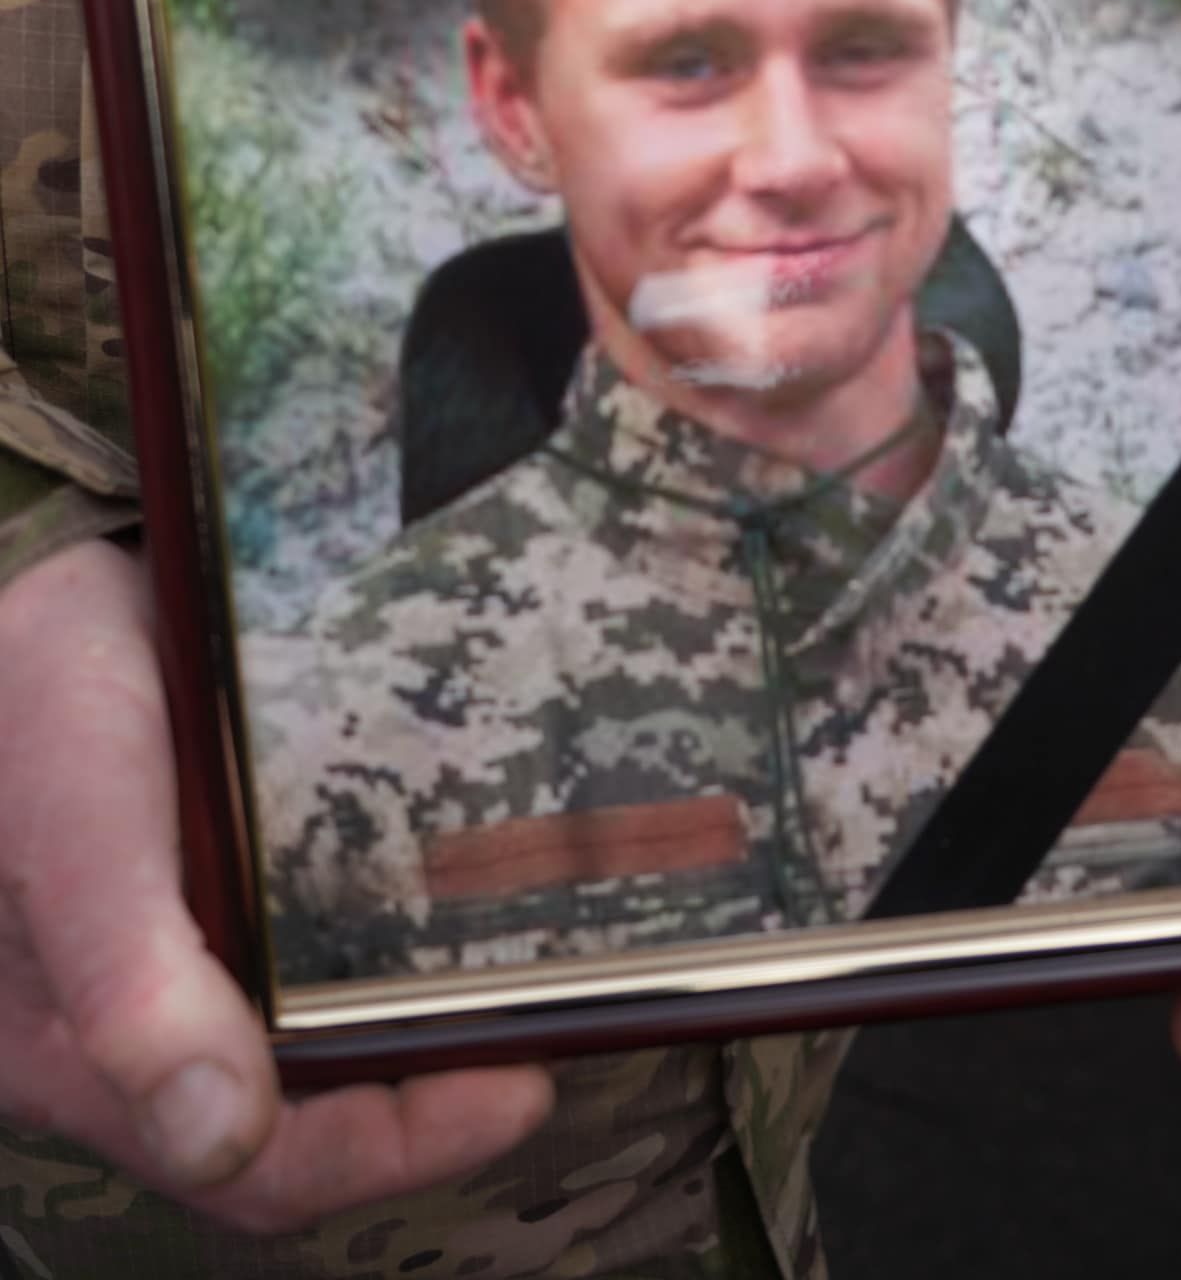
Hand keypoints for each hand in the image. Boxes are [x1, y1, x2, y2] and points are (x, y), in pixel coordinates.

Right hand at [0, 538, 551, 1230]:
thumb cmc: (37, 703)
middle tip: (543, 1036)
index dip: (392, 1148)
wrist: (39, 603)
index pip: (258, 1164)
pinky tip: (451, 919)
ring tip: (519, 987)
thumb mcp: (80, 825)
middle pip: (302, 1124)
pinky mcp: (217, 896)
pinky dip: (389, 960)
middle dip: (429, 1102)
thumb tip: (217, 1129)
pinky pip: (312, 962)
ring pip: (313, 1050)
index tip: (516, 1089)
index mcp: (80, 1058)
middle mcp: (134, 1035)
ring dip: (417, 1036)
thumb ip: (126, 978)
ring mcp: (179, 965)